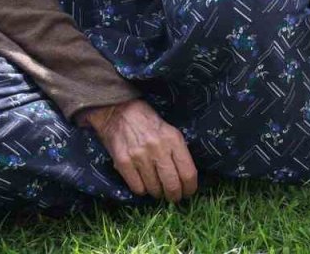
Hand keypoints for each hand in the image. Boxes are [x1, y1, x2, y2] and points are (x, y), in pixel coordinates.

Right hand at [81, 99, 197, 202]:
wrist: (119, 111)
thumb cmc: (148, 122)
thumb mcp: (170, 131)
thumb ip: (178, 151)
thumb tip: (185, 178)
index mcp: (174, 140)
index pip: (188, 173)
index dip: (190, 188)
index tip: (188, 192)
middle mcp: (158, 149)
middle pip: (172, 185)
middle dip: (174, 196)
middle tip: (173, 198)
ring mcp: (140, 156)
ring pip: (154, 189)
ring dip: (157, 193)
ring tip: (157, 189)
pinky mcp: (123, 162)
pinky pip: (137, 188)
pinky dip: (142, 190)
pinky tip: (143, 183)